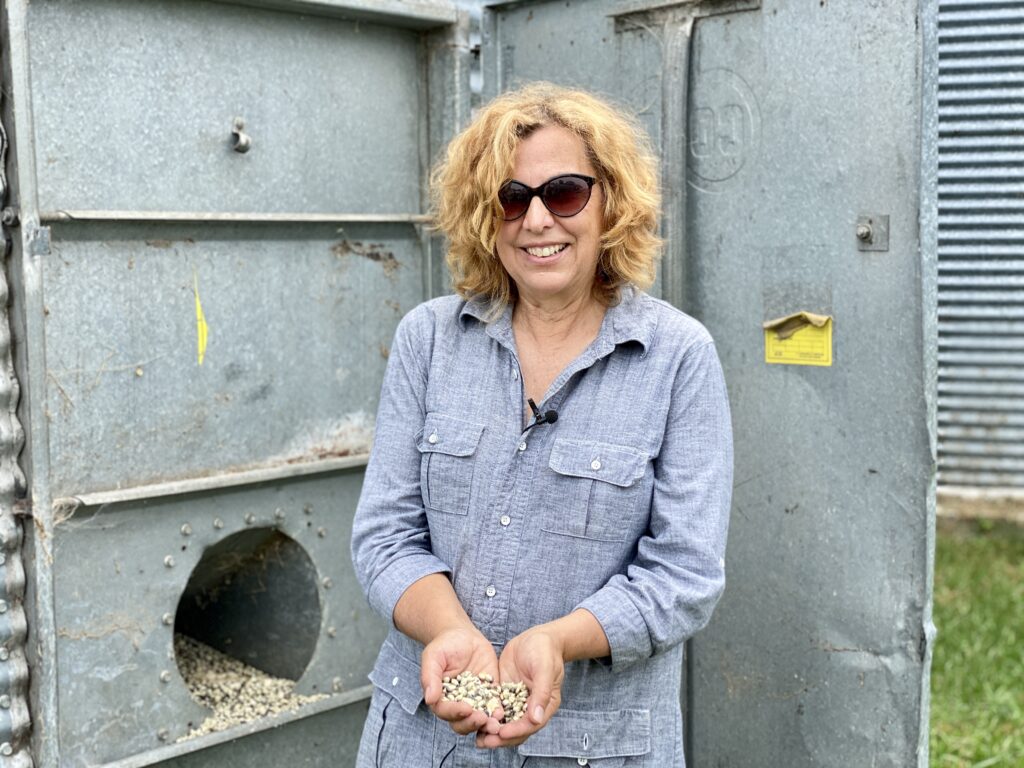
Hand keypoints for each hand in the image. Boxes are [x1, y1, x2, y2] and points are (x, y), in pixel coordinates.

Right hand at [421, 626, 502, 736]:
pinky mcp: (489, 693)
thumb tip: (429, 699)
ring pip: (479, 719)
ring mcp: (474, 700)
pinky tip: (502, 712)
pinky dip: (497, 711)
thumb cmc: (444, 645)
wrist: (463, 636)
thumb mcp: (433, 657)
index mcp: (440, 698)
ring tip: (495, 722)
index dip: (455, 713)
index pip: (445, 711)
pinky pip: (493, 706)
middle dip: (472, 723)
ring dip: (486, 724)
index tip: (466, 709)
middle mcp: (456, 704)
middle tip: (482, 719)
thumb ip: (430, 677)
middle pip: (462, 722)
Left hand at [477, 627, 564, 748]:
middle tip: (485, 742)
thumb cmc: (545, 650)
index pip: (530, 724)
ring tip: (478, 739)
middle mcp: (531, 707)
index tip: (502, 733)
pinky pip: (496, 708)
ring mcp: (517, 700)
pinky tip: (473, 720)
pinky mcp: (505, 693)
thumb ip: (541, 692)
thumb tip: (536, 718)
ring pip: (505, 721)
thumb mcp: (545, 668)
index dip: (516, 730)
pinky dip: (487, 716)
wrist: (537, 637)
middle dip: (501, 737)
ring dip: (492, 731)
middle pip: (516, 728)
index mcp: (545, 705)